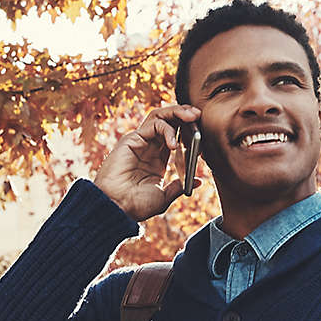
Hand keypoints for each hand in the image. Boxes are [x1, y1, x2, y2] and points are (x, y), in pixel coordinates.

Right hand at [93, 104, 200, 221]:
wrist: (117, 208)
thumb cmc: (136, 205)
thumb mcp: (164, 196)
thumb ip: (180, 186)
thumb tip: (198, 180)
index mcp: (157, 158)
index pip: (176, 135)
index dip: (190, 132)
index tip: (203, 137)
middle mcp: (148, 146)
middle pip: (169, 121)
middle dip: (185, 115)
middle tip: (199, 115)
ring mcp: (140, 141)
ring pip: (160, 116)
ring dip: (177, 112)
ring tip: (193, 116)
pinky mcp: (132, 139)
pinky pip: (153, 125)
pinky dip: (167, 129)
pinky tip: (173, 144)